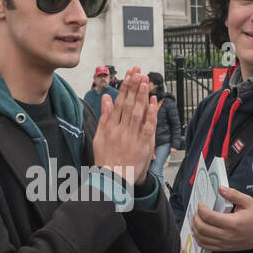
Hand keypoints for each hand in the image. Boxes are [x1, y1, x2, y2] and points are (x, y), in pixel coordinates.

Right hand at [93, 68, 156, 184]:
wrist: (112, 179)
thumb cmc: (106, 159)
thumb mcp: (99, 136)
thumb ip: (104, 116)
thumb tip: (106, 98)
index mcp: (110, 126)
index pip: (119, 102)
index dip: (125, 87)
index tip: (129, 75)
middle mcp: (120, 129)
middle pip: (128, 104)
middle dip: (133, 87)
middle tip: (138, 73)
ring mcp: (131, 137)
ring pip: (137, 113)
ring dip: (141, 97)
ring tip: (145, 82)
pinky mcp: (141, 145)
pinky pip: (147, 128)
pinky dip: (151, 115)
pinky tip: (154, 104)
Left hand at [190, 186, 252, 251]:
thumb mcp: (248, 202)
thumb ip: (233, 194)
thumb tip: (221, 188)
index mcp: (232, 223)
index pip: (209, 216)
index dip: (201, 209)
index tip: (201, 204)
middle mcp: (227, 235)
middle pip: (202, 228)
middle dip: (195, 218)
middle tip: (197, 211)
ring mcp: (225, 243)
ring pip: (202, 239)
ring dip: (195, 229)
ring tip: (196, 221)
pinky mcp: (224, 248)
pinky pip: (207, 246)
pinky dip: (199, 239)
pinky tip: (199, 232)